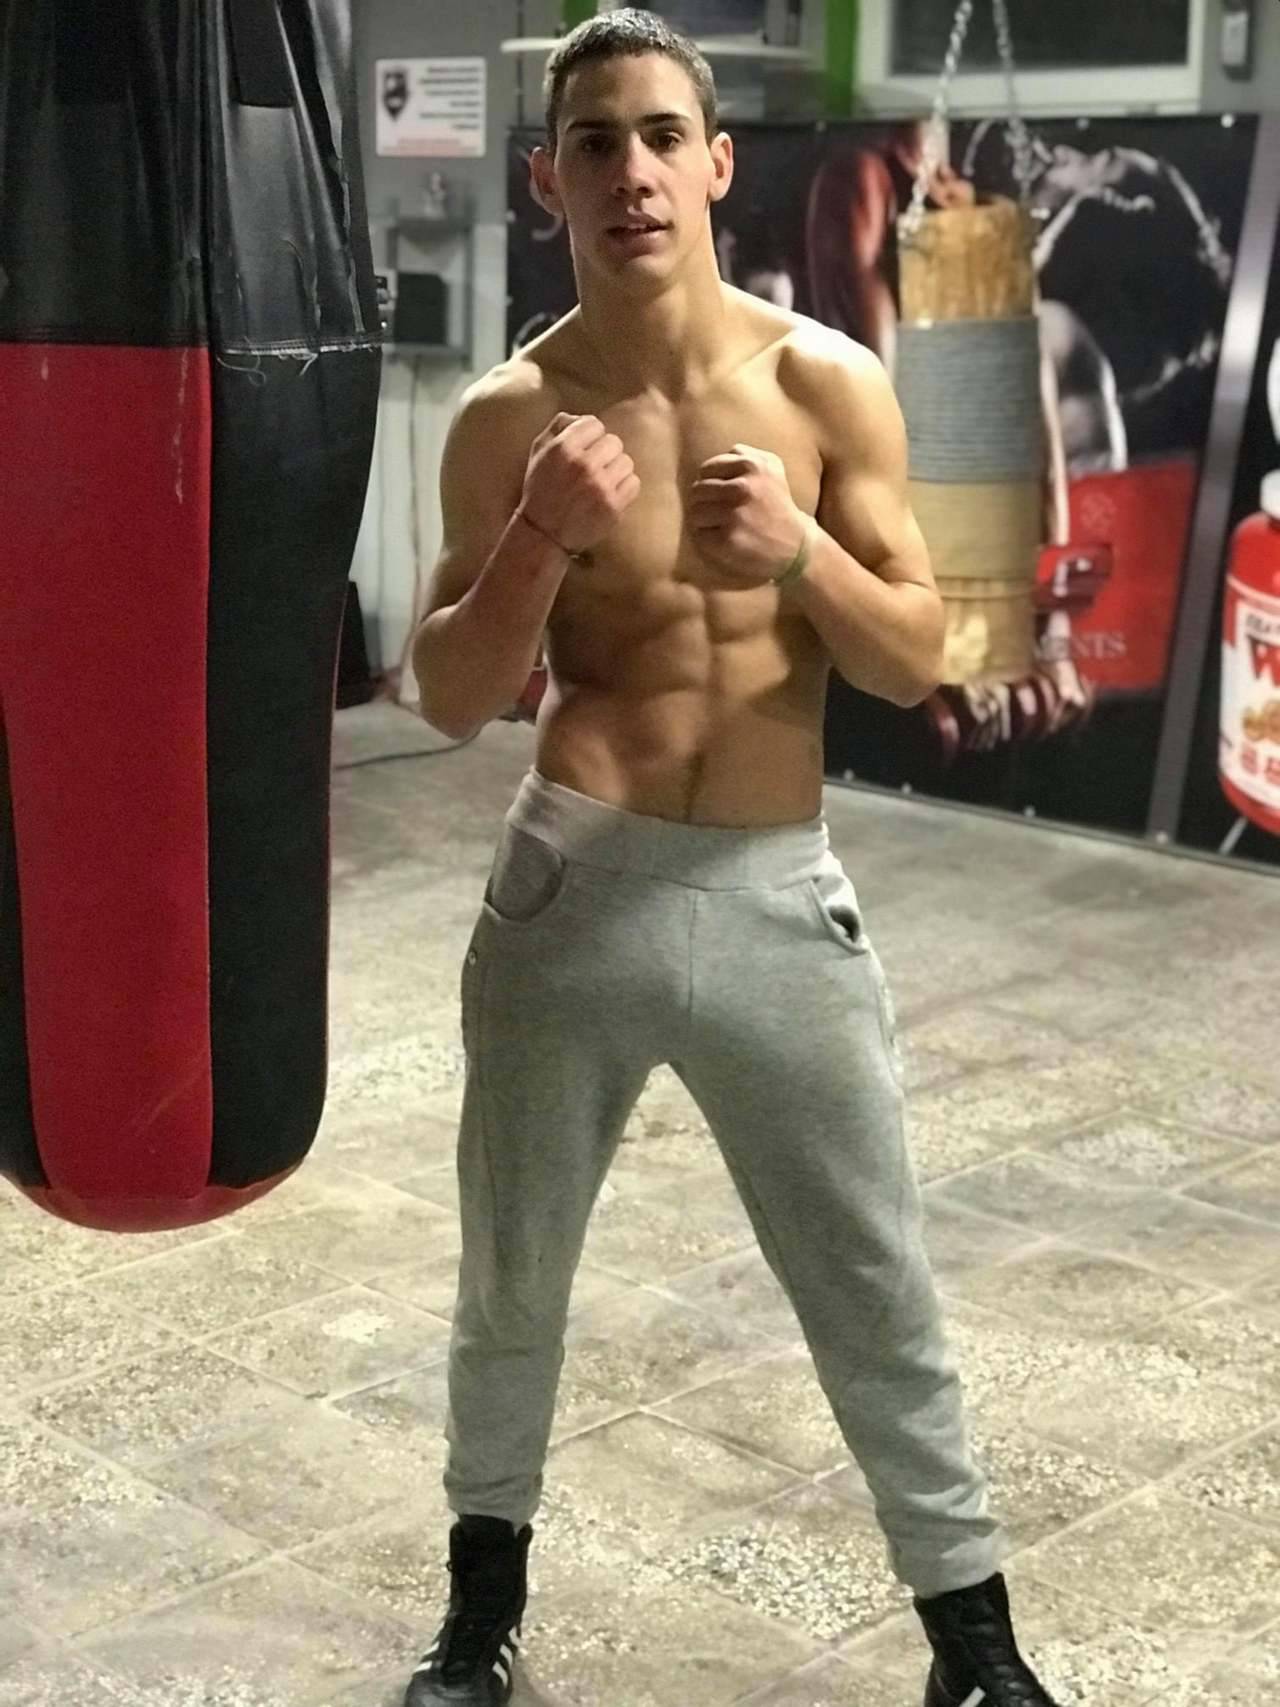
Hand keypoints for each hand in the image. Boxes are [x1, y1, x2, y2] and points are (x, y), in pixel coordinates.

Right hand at [519, 413, 639, 555]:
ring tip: (602, 481)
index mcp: (563, 448)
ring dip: (616, 470)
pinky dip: (624, 488)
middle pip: (614, 442)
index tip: (584, 449)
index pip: (594, 424)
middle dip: (605, 453)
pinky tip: (610, 494)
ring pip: (626, 462)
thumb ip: (558, 428)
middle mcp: (583, 464)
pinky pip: (633, 483)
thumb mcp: (538, 453)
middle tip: (594, 467)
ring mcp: (600, 486)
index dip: (590, 436)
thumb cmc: (540, 491)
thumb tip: (581, 418)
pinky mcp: (613, 506)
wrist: (543, 534)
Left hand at [687, 444, 808, 586]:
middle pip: (697, 491)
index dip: (710, 482)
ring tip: (721, 525)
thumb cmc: (778, 504)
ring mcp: (734, 515)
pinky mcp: (728, 540)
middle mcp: (743, 488)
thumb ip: (748, 454)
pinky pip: (699, 535)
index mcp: (752, 466)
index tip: (722, 494)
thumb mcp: (773, 469)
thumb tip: (726, 452)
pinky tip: (723, 539)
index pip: (706, 469)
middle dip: (705, 502)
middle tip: (721, 512)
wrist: (796, 545)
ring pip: (695, 513)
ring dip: (704, 521)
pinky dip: (707, 539)